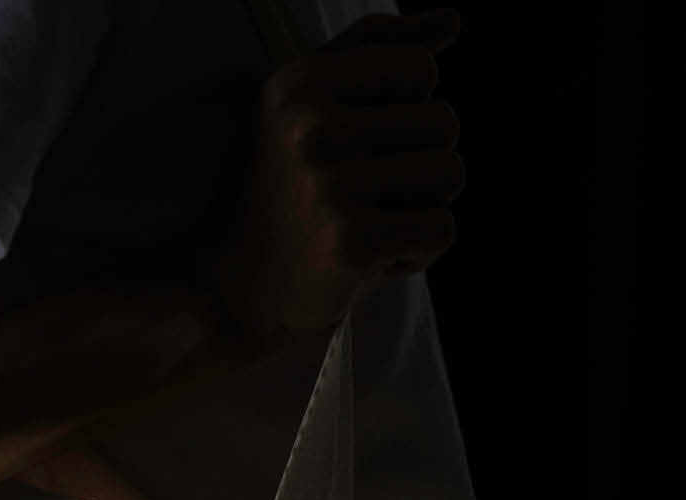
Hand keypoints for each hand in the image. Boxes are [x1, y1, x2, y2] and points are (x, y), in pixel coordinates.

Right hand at [195, 8, 466, 357]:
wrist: (234, 287)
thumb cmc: (279, 187)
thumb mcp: (303, 102)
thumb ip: (374, 50)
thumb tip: (451, 20)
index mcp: (299, 81)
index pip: (420, 68)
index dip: (408, 105)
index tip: (365, 137)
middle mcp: (312, 129)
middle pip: (444, 122)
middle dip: (420, 159)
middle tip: (367, 190)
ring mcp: (332, 189)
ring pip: (450, 175)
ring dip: (423, 204)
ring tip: (371, 219)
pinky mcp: (353, 246)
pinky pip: (441, 230)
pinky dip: (416, 250)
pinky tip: (370, 256)